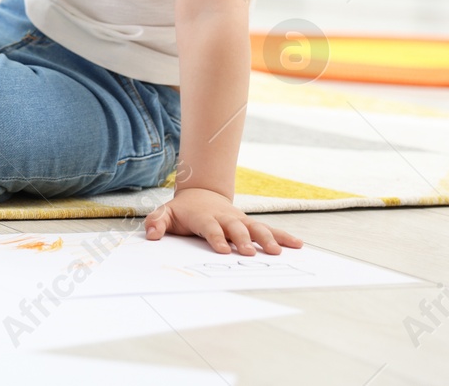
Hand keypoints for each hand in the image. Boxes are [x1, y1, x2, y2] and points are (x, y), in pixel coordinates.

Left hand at [145, 187, 302, 254]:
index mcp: (204, 217)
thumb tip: (150, 234)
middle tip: (249, 253)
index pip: (210, 228)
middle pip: (235, 229)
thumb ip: (156, 222)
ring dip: (267, 239)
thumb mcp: (165, 213)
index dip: (216, 238)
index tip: (222, 250)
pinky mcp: (250, 224)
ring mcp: (240, 220)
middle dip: (242, 240)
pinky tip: (297, 245)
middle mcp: (225, 218)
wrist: (202, 195)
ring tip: (277, 252)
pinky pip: (269, 229)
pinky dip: (283, 236)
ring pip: (255, 228)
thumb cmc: (183, 210)